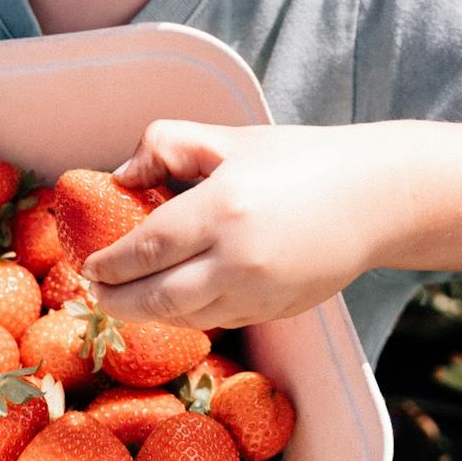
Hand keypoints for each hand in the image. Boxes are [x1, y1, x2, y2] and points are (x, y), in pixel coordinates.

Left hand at [78, 120, 379, 328]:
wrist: (372, 199)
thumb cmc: (297, 161)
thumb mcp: (229, 139)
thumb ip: (167, 145)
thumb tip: (121, 175)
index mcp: (223, 209)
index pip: (146, 249)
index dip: (109, 264)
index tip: (89, 265)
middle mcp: (238, 260)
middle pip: (157, 298)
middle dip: (117, 301)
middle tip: (96, 293)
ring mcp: (259, 292)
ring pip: (185, 318)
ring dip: (149, 313)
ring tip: (129, 297)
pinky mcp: (275, 311)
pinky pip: (217, 321)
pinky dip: (187, 315)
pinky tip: (174, 299)